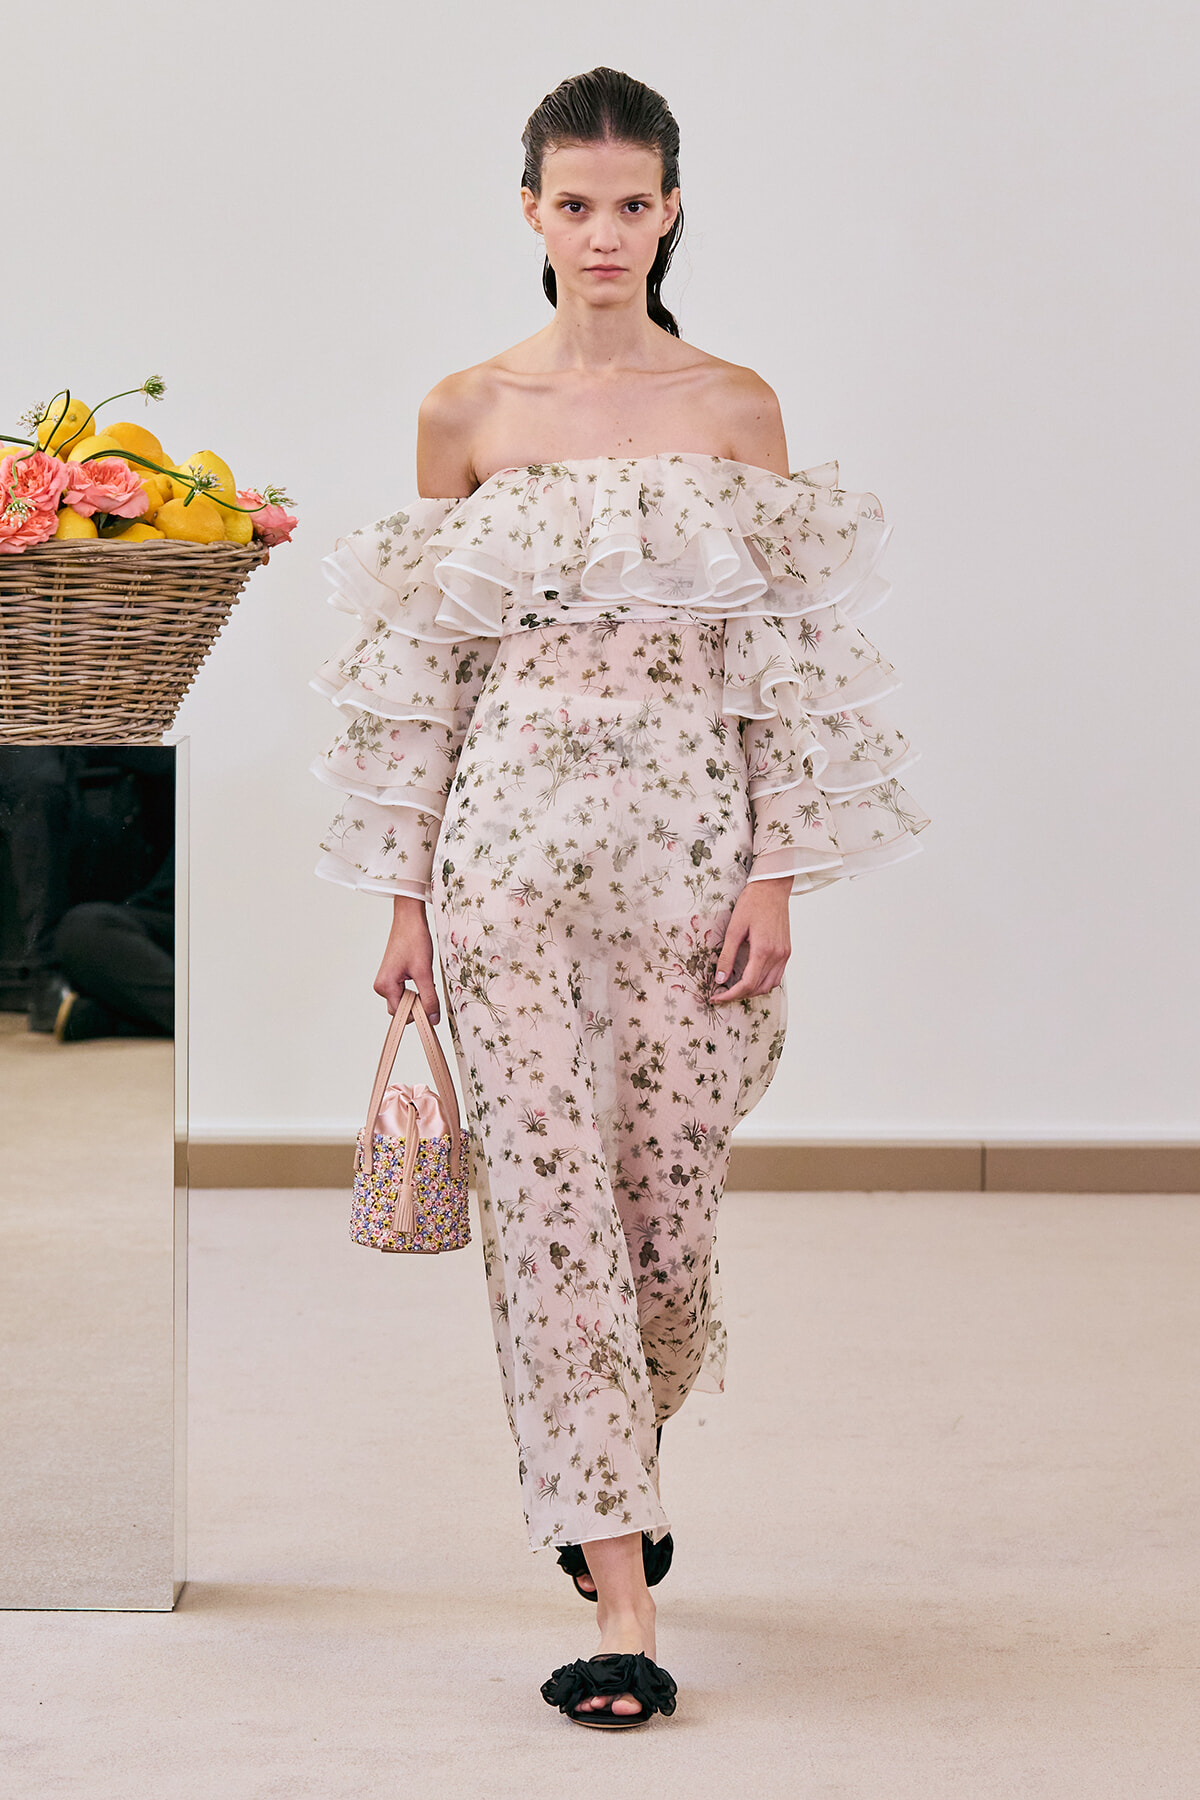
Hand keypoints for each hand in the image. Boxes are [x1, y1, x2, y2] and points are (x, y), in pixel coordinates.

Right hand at [374, 895, 440, 1022]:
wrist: (409, 919)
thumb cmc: (414, 940)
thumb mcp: (425, 972)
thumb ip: (429, 998)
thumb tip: (433, 1020)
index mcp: (385, 986)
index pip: (401, 1014)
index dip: (418, 1013)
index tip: (432, 1006)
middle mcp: (381, 986)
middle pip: (402, 1009)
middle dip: (418, 1003)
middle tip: (429, 986)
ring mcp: (386, 981)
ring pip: (405, 1000)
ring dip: (418, 995)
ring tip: (425, 977)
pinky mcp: (392, 976)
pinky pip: (404, 991)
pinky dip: (416, 988)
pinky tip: (422, 975)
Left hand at [711, 876, 791, 1004]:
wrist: (772, 888)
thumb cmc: (752, 903)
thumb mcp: (734, 929)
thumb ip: (727, 956)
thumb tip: (719, 979)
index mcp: (763, 950)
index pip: (747, 984)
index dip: (730, 995)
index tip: (716, 997)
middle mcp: (777, 955)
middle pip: (759, 988)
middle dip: (739, 995)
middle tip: (721, 994)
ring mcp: (784, 954)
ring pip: (770, 985)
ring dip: (752, 990)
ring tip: (734, 988)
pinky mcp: (787, 951)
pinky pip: (777, 976)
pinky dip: (764, 982)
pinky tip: (751, 977)